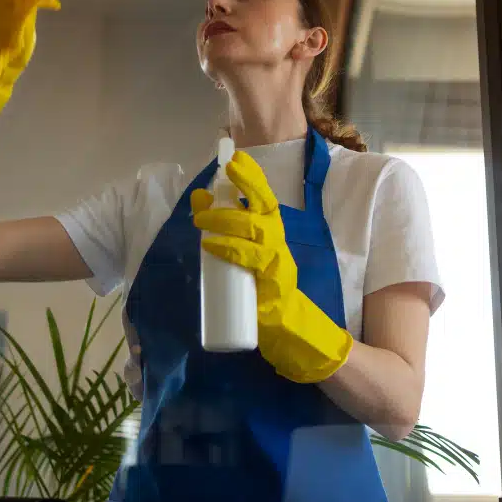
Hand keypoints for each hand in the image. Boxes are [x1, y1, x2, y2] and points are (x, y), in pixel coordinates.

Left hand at [192, 151, 352, 382]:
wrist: (300, 341)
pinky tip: (210, 246)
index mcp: (275, 240)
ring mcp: (279, 267)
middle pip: (263, 210)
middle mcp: (280, 248)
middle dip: (240, 189)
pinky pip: (251, 263)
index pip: (266, 202)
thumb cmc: (270, 302)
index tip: (234, 160)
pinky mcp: (274, 288)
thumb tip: (202, 213)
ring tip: (201, 219)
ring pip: (255, 232)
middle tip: (211, 187)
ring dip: (226, 220)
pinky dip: (229, 251)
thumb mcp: (248, 266)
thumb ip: (230, 243)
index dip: (252, 179)